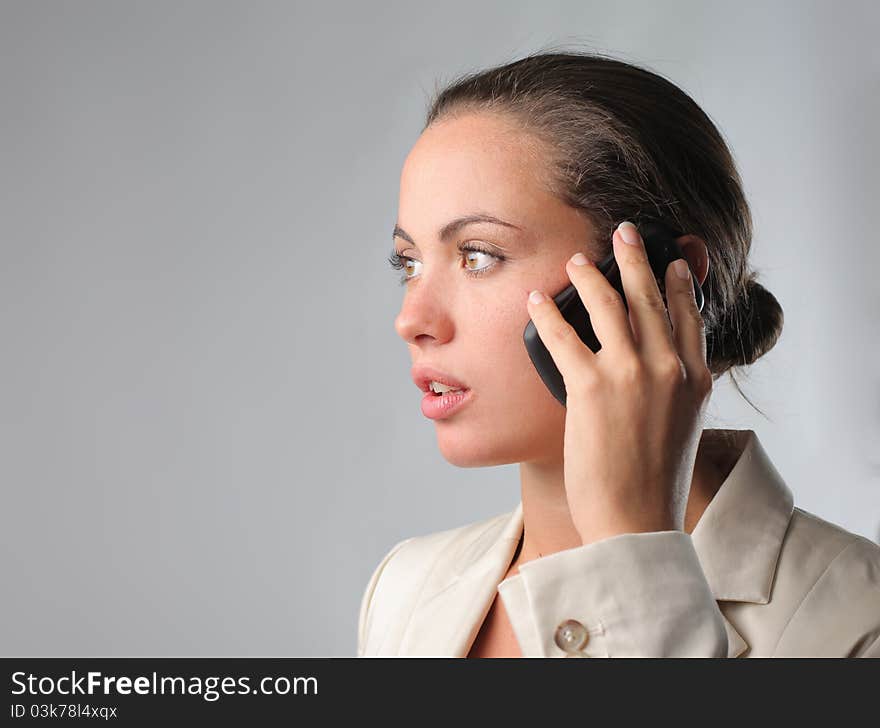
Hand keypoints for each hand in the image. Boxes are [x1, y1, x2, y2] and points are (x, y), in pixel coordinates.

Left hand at [525, 221, 712, 545]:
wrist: (636, 521)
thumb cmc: (653, 484)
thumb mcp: (680, 431)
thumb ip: (675, 394)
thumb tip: (656, 372)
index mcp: (696, 381)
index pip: (690, 316)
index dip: (678, 283)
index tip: (671, 260)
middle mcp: (670, 369)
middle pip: (651, 298)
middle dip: (635, 259)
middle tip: (624, 232)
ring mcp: (633, 374)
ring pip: (610, 306)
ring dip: (590, 276)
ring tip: (575, 260)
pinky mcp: (593, 387)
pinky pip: (565, 336)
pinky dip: (548, 314)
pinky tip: (536, 300)